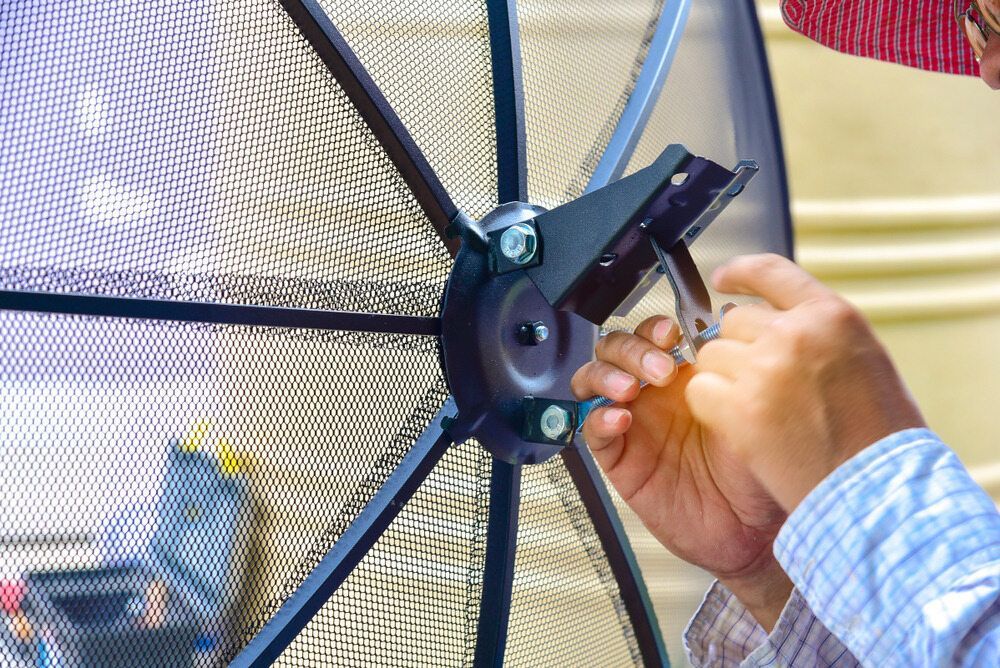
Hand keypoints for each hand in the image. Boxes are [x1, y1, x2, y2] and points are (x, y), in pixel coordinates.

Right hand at [571, 316, 790, 628]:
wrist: (754, 530)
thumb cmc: (758, 472)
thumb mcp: (754, 411)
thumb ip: (737, 365)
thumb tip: (731, 313)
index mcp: (685, 377)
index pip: (652, 335)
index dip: (654, 328)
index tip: (672, 334)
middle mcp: (654, 396)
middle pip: (617, 349)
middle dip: (632, 350)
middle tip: (660, 369)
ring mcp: (634, 425)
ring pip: (594, 380)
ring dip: (607, 375)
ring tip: (631, 389)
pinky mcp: (620, 459)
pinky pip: (592, 430)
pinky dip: (599, 418)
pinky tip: (620, 419)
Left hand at [687, 254, 926, 512]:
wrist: (878, 490)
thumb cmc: (878, 435)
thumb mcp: (865, 361)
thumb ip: (820, 335)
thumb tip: (778, 323)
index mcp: (833, 316)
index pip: (772, 272)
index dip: (741, 271)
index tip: (723, 278)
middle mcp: (797, 334)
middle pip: (734, 321)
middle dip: (739, 349)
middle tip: (760, 385)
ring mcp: (765, 369)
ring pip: (711, 356)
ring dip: (724, 380)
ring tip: (758, 412)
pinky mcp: (740, 407)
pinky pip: (699, 390)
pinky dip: (711, 408)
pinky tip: (740, 427)